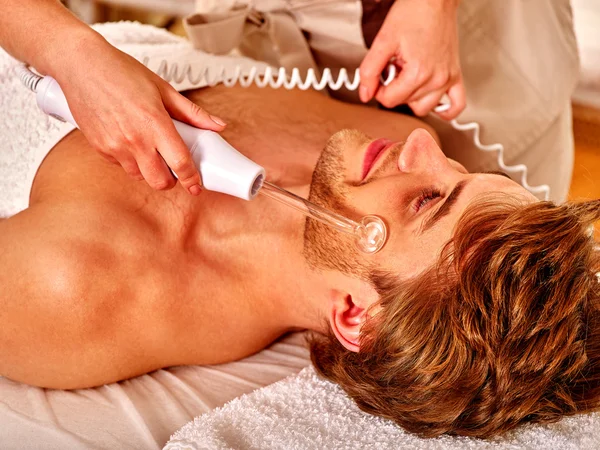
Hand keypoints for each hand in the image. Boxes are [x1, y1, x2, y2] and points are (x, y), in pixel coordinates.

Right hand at [55, 35, 225, 194]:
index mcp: (155, 124)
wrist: (81, 64)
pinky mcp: (100, 148)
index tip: (197, 185)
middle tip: (173, 168)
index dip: (192, 179)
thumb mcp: (163, 89)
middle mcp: (135, 140)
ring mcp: (115, 146)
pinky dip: (129, 160)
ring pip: (139, 176)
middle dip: (171, 180)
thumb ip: (192, 113)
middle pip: (160, 182)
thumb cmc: (121, 72)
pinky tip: (129, 140)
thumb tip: (217, 125)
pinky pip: (120, 166)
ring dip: (149, 170)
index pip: (180, 163)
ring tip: (149, 148)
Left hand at [359, 0, 465, 119]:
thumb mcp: (383, 41)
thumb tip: (365, 94)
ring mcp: (448, 79)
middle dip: (395, 89)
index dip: (379, 89)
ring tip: (410, 75)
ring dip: (413, 97)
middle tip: (396, 67)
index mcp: (418, 73)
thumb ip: (369, 71)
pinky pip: (456, 105)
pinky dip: (445, 110)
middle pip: (405, 104)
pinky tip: (432, 100)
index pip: (389, 101)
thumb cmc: (413, 13)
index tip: (382, 73)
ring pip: (424, 108)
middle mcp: (436, 79)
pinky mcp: (456, 75)